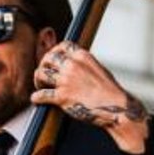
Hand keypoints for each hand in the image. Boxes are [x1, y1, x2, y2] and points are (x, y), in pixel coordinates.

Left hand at [31, 41, 148, 153]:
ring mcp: (66, 81)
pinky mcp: (62, 97)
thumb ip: (84, 65)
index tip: (53, 60)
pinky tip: (37, 100)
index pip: (62, 46)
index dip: (54, 51)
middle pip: (48, 58)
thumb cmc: (110, 92)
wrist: (116, 108)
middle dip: (43, 65)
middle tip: (44, 74)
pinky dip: (36, 98)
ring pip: (41, 73)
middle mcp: (72, 65)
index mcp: (82, 56)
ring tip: (40, 86)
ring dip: (38, 80)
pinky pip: (41, 94)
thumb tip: (74, 65)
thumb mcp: (98, 69)